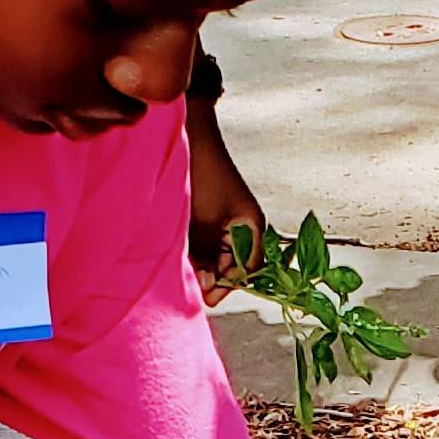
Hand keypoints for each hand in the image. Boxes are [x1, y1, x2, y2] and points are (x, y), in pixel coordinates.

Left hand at [186, 98, 267, 302]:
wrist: (192, 139)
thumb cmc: (202, 176)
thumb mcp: (202, 222)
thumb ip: (206, 256)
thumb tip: (206, 287)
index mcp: (253, 226)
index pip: (247, 268)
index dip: (228, 285)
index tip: (207, 298)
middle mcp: (246, 226)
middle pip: (234, 264)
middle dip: (214, 276)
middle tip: (192, 287)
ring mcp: (230, 220)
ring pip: (220, 255)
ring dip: (205, 264)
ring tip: (187, 272)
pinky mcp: (215, 216)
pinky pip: (211, 243)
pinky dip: (199, 251)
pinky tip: (184, 255)